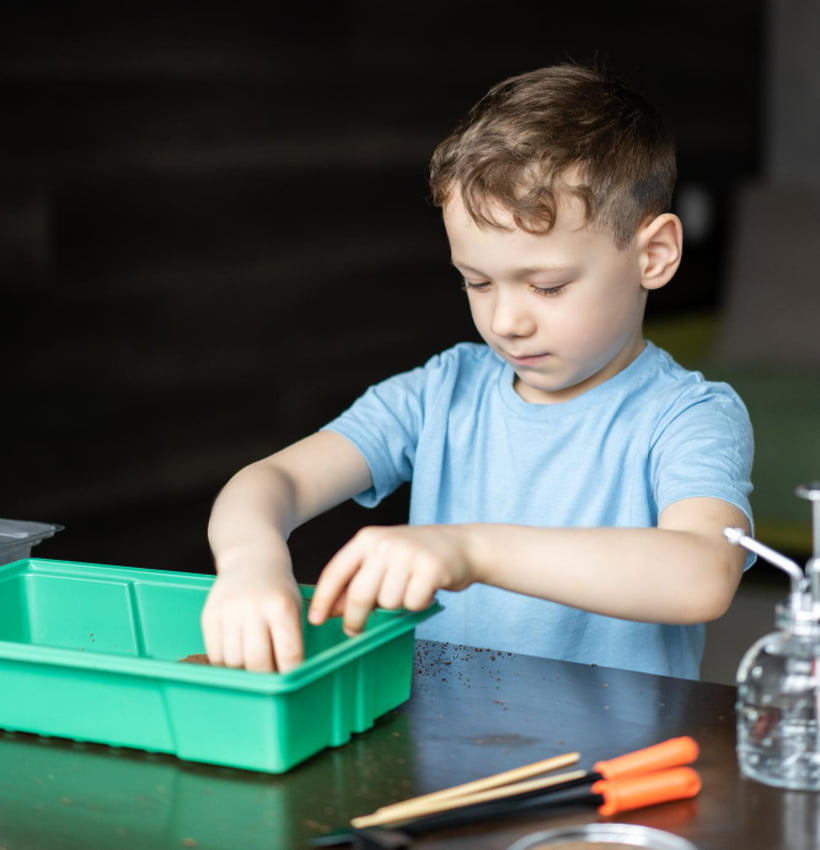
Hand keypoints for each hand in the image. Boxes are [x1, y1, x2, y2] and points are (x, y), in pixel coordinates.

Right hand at [201, 563, 303, 672]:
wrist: (250, 561)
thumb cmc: (278, 591)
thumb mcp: (294, 608)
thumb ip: (292, 640)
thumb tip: (289, 678)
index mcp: (282, 607)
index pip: (289, 654)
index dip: (290, 674)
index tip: (290, 682)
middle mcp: (254, 608)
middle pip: (258, 662)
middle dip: (265, 678)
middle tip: (269, 681)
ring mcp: (228, 611)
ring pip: (234, 662)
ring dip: (244, 674)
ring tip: (252, 671)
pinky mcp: (209, 615)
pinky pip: (214, 654)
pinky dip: (226, 665)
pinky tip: (236, 661)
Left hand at [307, 524, 473, 636]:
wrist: (463, 545)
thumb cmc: (416, 557)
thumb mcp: (382, 559)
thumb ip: (358, 579)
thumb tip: (333, 610)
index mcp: (367, 538)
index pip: (336, 571)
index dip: (324, 599)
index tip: (315, 620)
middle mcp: (385, 543)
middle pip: (359, 594)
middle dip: (354, 619)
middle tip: (354, 630)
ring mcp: (409, 554)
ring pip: (388, 603)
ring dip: (397, 606)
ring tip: (409, 588)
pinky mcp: (430, 568)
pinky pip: (412, 603)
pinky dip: (418, 605)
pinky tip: (426, 589)